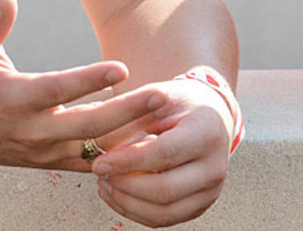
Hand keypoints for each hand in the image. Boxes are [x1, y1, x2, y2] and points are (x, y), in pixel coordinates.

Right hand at [0, 0, 167, 168]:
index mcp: (13, 98)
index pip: (59, 89)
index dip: (91, 79)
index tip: (122, 67)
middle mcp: (30, 130)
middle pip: (87, 125)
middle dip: (127, 111)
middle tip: (160, 94)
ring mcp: (40, 152)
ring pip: (92, 149)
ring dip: (127, 137)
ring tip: (162, 123)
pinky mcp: (45, 163)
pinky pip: (86, 163)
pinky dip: (114, 157)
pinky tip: (142, 146)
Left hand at [92, 77, 232, 226]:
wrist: (210, 116)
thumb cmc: (179, 102)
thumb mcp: (158, 93)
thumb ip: (132, 113)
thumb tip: (98, 136)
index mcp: (206, 133)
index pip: (164, 154)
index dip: (128, 161)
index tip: (99, 162)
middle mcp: (214, 168)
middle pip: (165, 190)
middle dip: (125, 185)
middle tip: (98, 172)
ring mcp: (210, 192)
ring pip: (164, 213)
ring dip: (127, 203)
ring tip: (103, 183)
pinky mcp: (199, 206)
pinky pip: (165, 219)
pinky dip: (136, 212)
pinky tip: (116, 195)